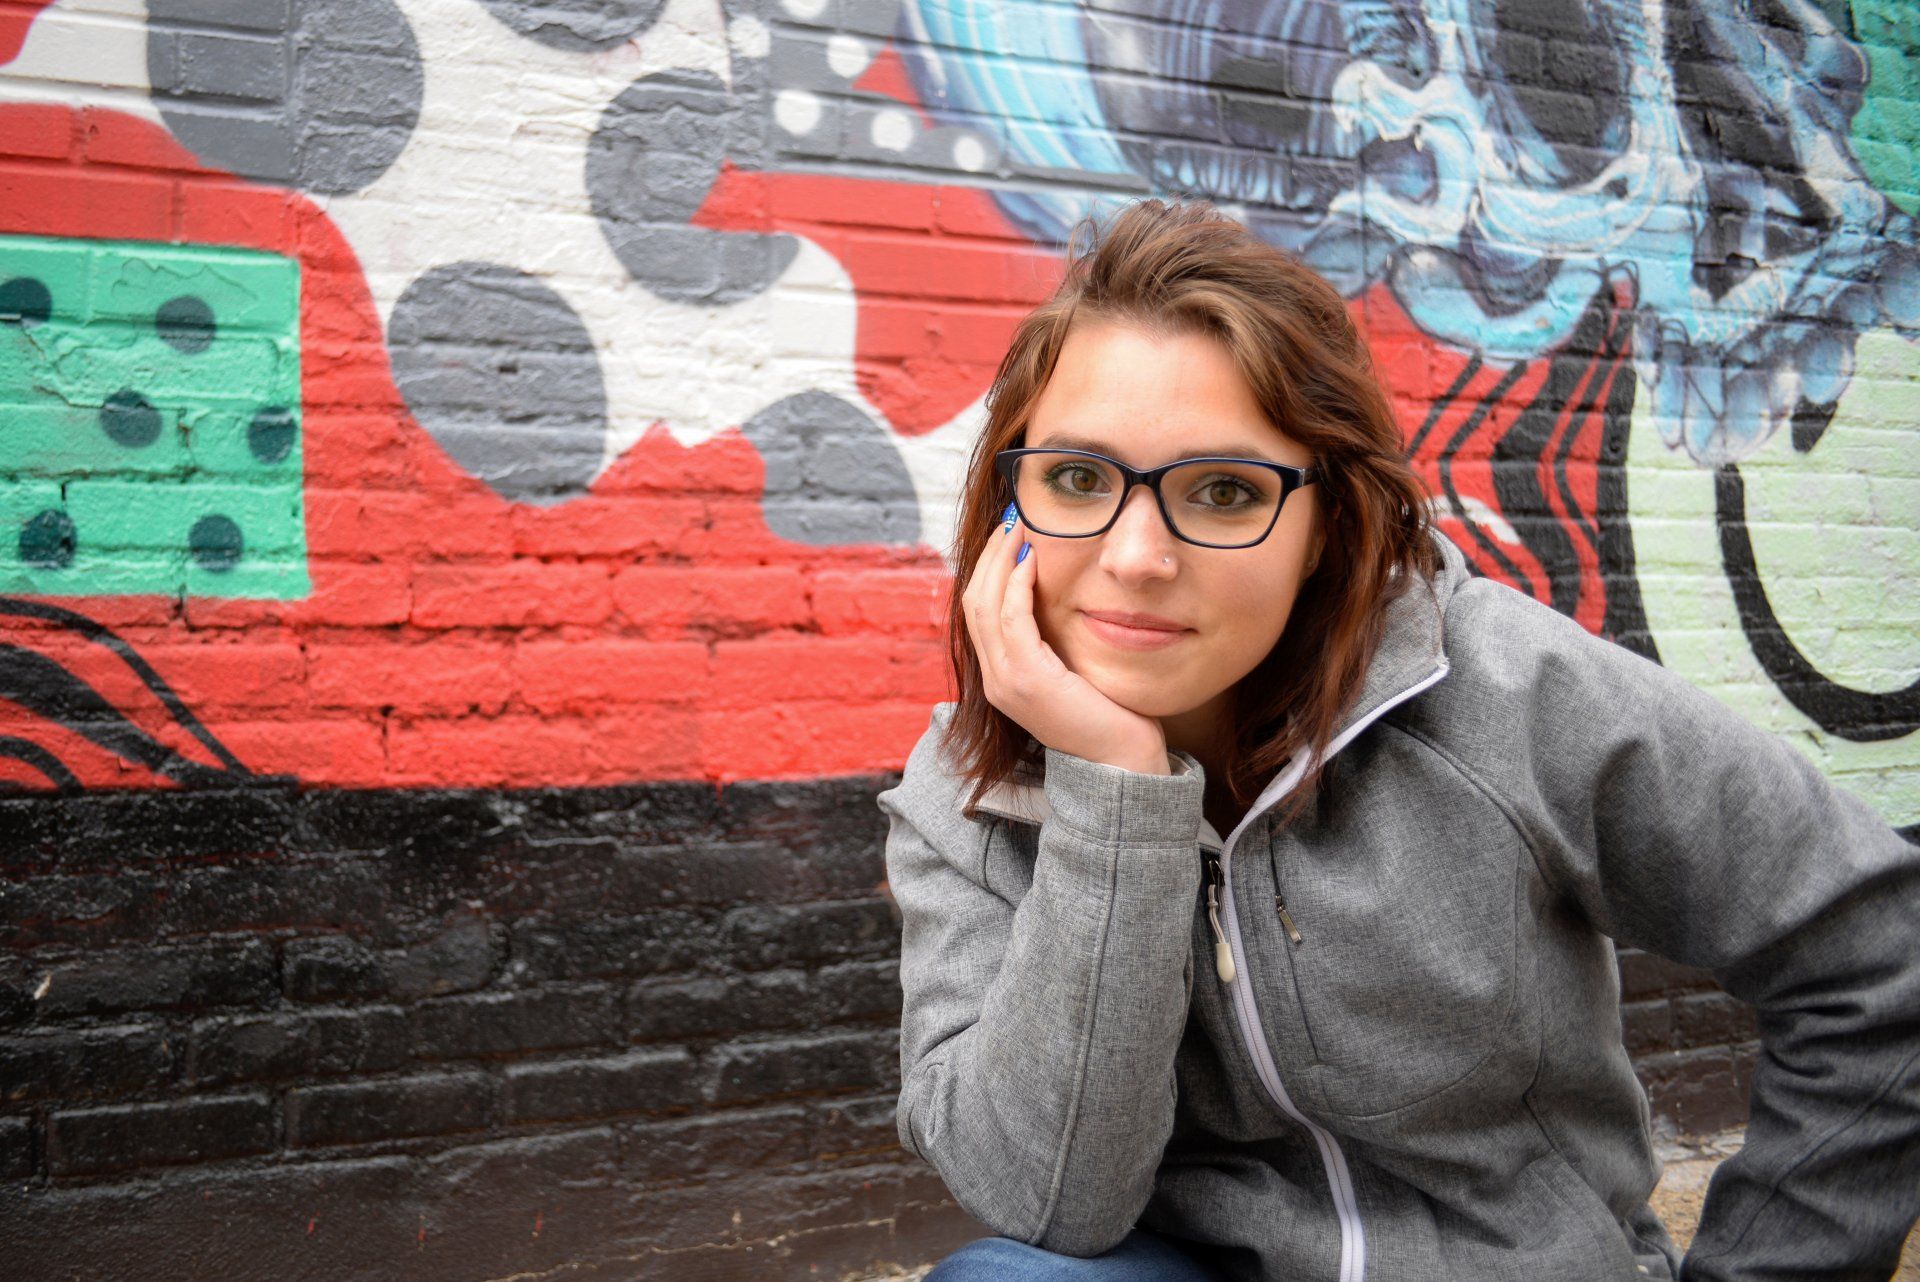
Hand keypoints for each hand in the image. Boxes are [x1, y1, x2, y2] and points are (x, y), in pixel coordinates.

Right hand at [963, 506, 1170, 773]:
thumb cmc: (1109, 714)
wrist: (1123, 762)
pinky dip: (1016, 584)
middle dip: (989, 555)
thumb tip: (1058, 598)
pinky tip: (1031, 559)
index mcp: (1001, 677)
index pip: (978, 611)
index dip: (988, 568)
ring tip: (1019, 526)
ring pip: (983, 605)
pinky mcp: (1029, 681)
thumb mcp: (1073, 670)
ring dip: (999, 559)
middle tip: (1011, 517)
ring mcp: (1006, 683)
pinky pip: (1011, 620)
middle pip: (972, 601)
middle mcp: (994, 680)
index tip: (1009, 533)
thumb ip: (1056, 640)